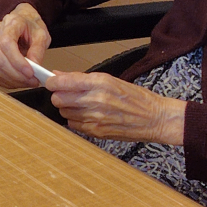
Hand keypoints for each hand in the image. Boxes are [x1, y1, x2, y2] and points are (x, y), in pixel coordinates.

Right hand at [0, 3, 51, 88]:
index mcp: (10, 23)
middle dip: (17, 74)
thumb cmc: (31, 27)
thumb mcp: (42, 35)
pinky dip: (7, 82)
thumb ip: (38, 50)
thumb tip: (35, 66)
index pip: (6, 43)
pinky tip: (18, 81)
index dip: (17, 60)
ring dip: (12, 80)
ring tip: (28, 82)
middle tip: (33, 80)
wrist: (23, 22)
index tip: (30, 72)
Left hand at [45, 73, 185, 144]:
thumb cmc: (136, 97)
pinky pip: (73, 125)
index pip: (61, 82)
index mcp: (100, 83)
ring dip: (68, 108)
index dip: (52, 82)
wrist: (155, 118)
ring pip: (64, 112)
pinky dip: (76, 120)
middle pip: (58, 99)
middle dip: (59, 96)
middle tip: (68, 94)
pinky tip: (88, 116)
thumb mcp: (110, 80)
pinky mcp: (96, 132)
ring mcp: (95, 118)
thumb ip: (81, 78)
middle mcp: (96, 100)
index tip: (51, 82)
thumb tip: (58, 75)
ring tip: (82, 105)